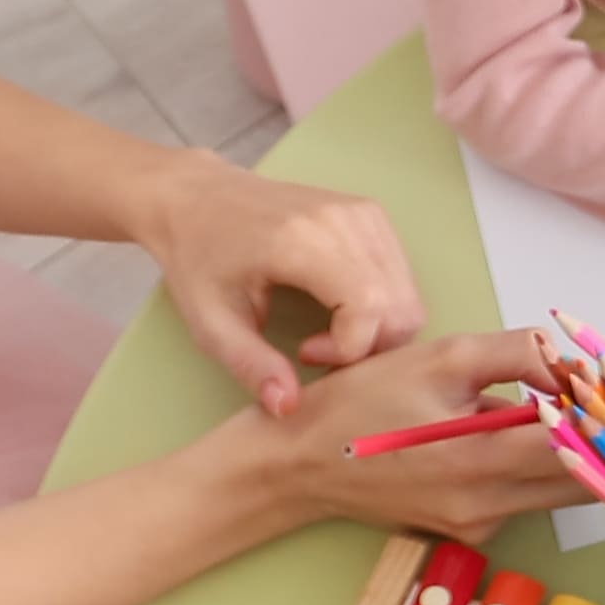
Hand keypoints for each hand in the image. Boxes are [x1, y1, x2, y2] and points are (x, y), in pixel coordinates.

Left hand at [137, 154, 427, 410]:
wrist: (197, 196)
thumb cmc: (198, 257)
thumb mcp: (210, 321)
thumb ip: (251, 365)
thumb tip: (288, 407)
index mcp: (301, 240)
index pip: (369, 308)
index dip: (348, 350)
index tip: (304, 353)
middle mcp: (345, 220)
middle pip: (401, 308)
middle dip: (370, 349)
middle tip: (320, 351)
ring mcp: (364, 214)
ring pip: (408, 297)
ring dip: (378, 331)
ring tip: (327, 332)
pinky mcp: (372, 215)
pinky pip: (402, 277)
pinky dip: (382, 307)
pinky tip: (339, 309)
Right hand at [234, 329, 569, 542]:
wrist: (297, 464)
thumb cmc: (362, 403)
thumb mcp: (440, 358)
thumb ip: (517, 354)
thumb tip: (574, 363)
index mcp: (483, 458)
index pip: (583, 451)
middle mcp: (489, 504)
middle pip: (585, 482)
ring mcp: (480, 524)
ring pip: (560, 494)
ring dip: (582, 457)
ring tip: (588, 415)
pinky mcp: (469, 533)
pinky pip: (525, 501)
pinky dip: (541, 472)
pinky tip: (525, 439)